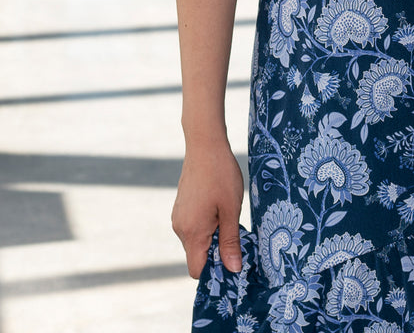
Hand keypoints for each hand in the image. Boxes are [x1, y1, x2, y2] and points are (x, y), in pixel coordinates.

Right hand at [171, 139, 246, 277]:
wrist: (205, 144)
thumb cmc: (221, 175)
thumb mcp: (231, 209)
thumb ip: (230, 241)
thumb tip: (233, 270)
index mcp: (191, 232)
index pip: (197, 270)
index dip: (214, 270)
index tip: (232, 257)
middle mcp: (180, 228)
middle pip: (197, 255)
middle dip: (216, 250)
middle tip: (235, 230)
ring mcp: (178, 217)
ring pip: (196, 240)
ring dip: (212, 235)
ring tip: (227, 213)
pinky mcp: (181, 207)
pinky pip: (193, 226)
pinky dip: (206, 224)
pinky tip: (218, 205)